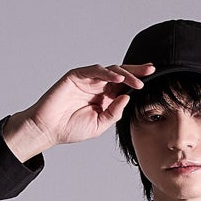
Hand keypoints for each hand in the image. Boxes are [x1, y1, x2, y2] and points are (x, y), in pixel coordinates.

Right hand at [13, 62, 155, 150]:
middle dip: (136, 71)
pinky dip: (107, 73)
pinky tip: (118, 79)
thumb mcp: (99, 126)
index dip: (137, 81)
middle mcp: (97, 86)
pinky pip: (95, 71)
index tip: (152, 79)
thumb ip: (114, 113)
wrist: (48, 129)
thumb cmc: (70, 129)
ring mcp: (87, 79)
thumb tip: (127, 98)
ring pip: (110, 71)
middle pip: (120, 74)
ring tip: (138, 82)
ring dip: (125, 75)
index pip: (124, 86)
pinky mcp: (76, 75)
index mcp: (104, 97)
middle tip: (151, 71)